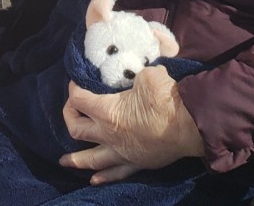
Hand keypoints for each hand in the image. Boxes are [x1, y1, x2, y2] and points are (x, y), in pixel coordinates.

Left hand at [60, 66, 204, 184]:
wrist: (190, 125)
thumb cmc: (166, 97)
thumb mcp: (147, 75)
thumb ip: (135, 75)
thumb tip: (137, 74)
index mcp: (107, 111)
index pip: (78, 99)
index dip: (74, 89)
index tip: (77, 81)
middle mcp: (108, 134)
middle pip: (77, 129)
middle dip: (69, 117)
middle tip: (71, 109)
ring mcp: (121, 152)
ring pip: (91, 159)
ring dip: (76, 159)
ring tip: (64, 161)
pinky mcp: (136, 163)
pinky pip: (116, 173)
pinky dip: (103, 177)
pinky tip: (94, 180)